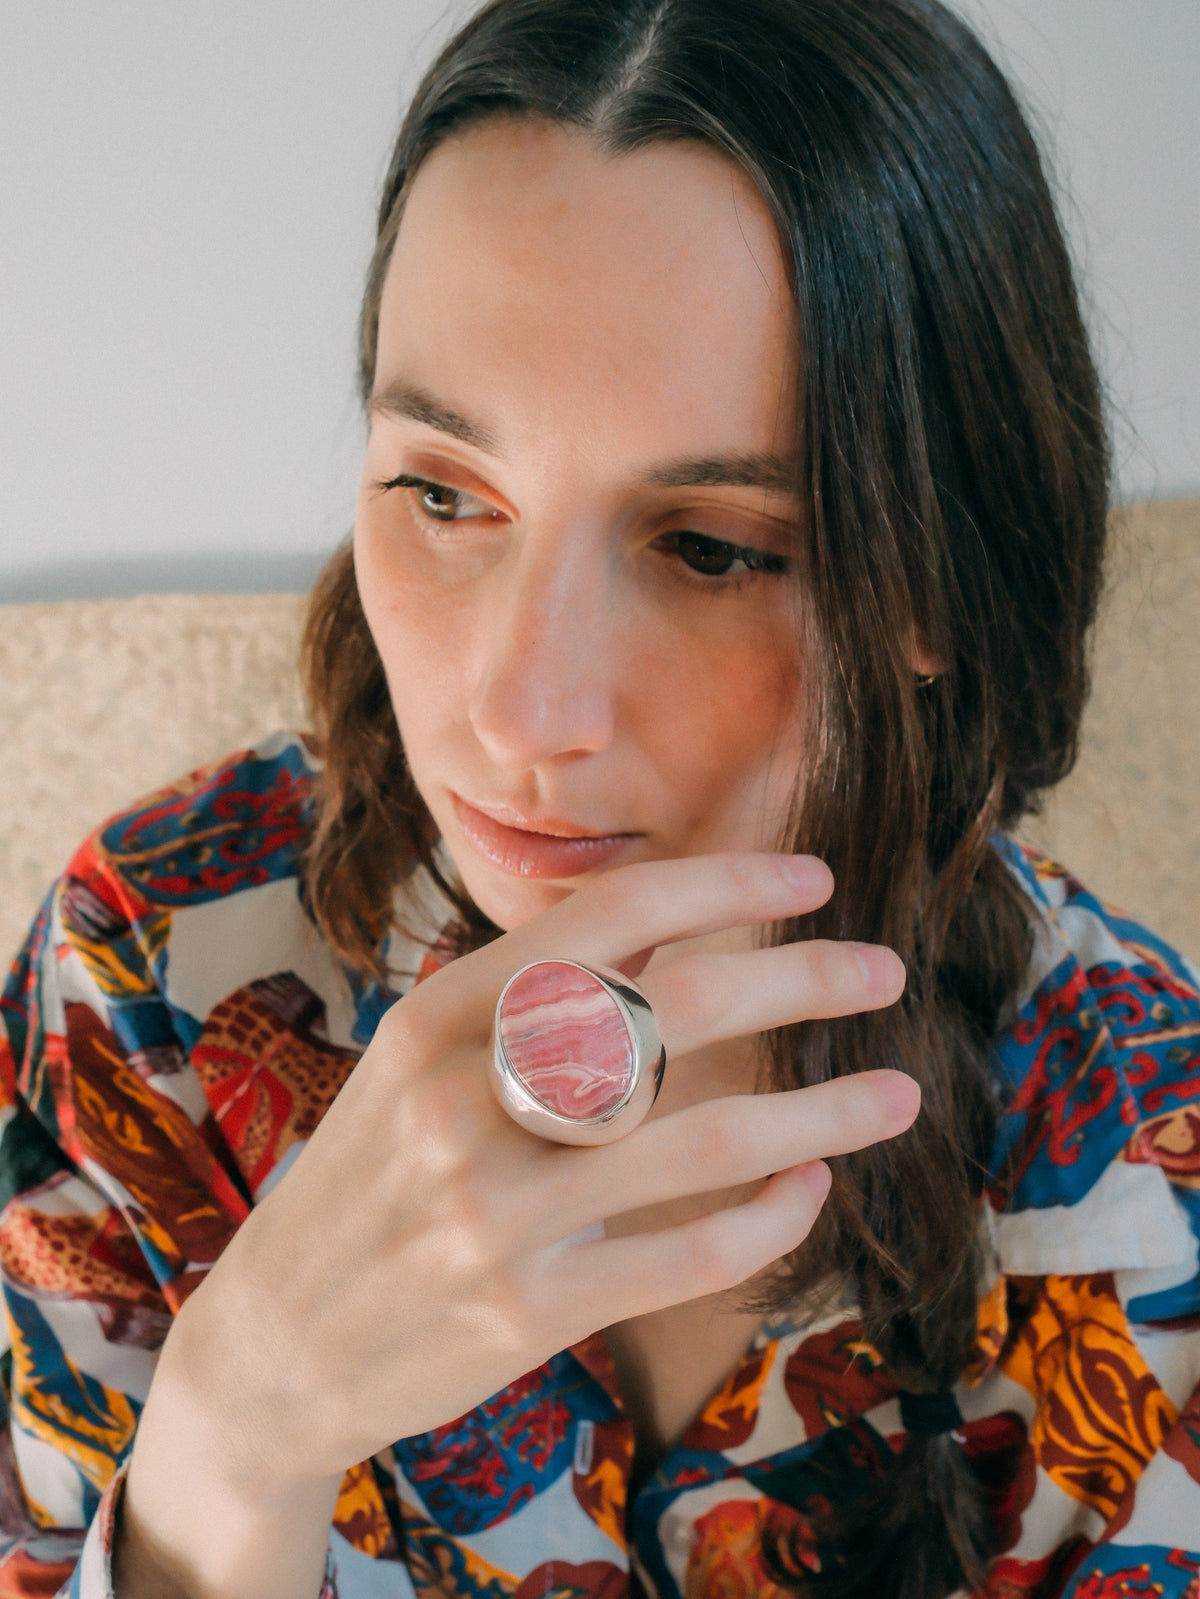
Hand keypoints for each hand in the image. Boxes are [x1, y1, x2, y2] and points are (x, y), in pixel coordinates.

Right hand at [119, 852, 915, 1595]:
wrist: (274, 1340)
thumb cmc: (369, 1180)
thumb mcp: (414, 1064)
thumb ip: (522, 1003)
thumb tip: (670, 934)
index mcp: (440, 1015)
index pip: (610, 914)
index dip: (727, 885)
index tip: (814, 880)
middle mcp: (467, 1097)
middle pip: (678, 1007)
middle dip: (805, 978)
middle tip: (883, 969)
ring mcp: (496, 1209)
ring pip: (708, 1135)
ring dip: (827, 1110)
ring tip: (898, 1093)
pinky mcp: (529, 1307)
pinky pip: (691, 1254)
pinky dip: (773, 1219)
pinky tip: (811, 1191)